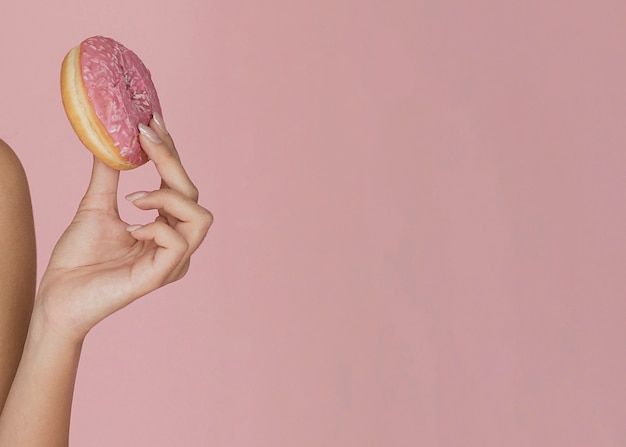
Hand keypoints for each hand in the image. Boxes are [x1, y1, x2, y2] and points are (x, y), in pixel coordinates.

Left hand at [35, 117, 212, 341]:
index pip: (180, 185)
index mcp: (165, 227)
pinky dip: (154, 227)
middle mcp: (176, 243)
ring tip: (134, 199)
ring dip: (167, 198)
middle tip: (143, 140)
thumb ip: (109, 176)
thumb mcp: (96, 205)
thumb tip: (112, 140)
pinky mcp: (162, 274)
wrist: (58, 296)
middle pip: (194, 194)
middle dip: (170, 162)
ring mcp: (173, 261)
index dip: (171, 152)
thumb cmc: (79, 258)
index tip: (152, 122)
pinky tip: (130, 230)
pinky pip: (177, 241)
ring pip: (199, 217)